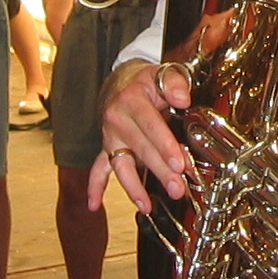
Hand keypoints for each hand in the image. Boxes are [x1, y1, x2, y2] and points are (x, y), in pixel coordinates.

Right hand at [88, 60, 192, 213]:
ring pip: (121, 165)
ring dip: (134, 187)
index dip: (165, 146)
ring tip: (146, 206)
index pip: (150, 126)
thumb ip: (175, 82)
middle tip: (177, 188)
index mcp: (131, 100)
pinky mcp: (107, 148)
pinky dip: (95, 187)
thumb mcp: (162, 72)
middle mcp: (116, 120)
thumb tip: (183, 98)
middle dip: (160, 171)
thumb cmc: (145, 81)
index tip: (180, 163)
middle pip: (140, 149)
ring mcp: (110, 136)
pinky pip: (98, 169)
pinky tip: (94, 205)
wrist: (121, 80)